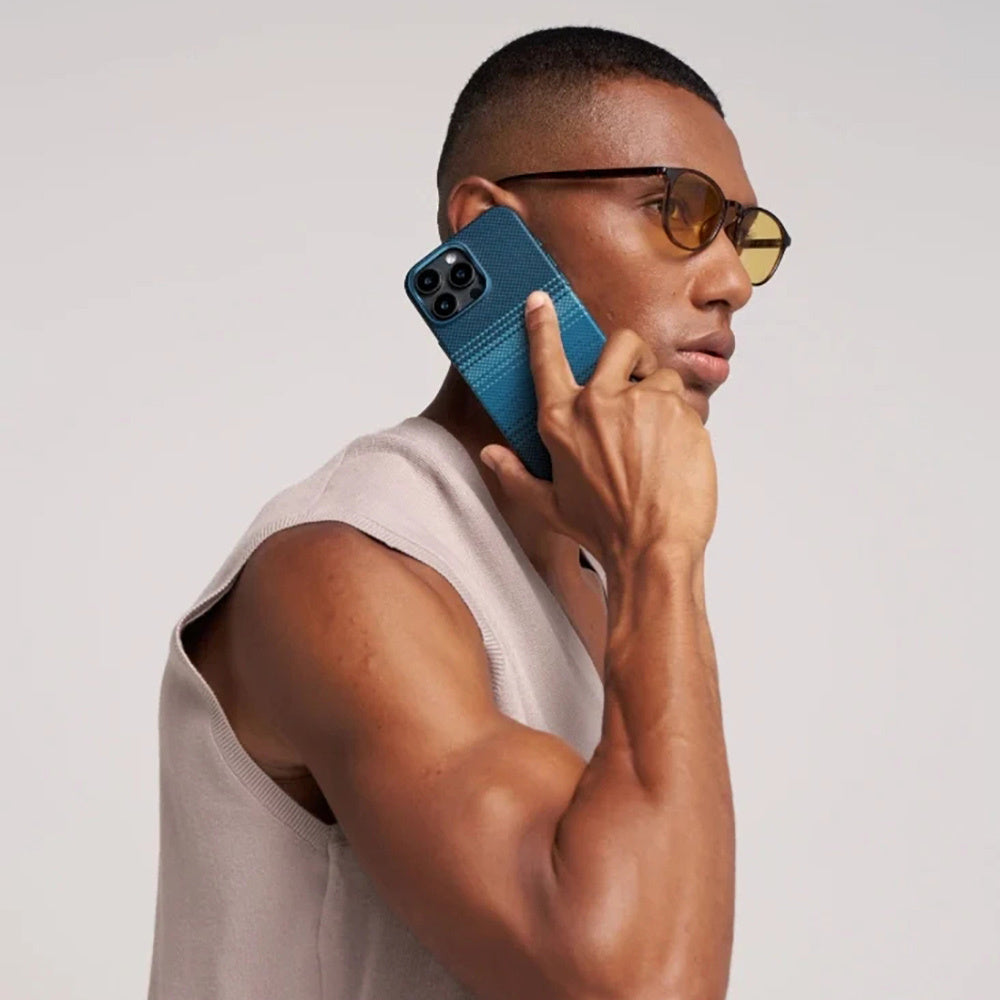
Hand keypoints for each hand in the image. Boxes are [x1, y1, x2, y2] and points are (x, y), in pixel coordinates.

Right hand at [479, 289, 717, 566]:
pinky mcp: (680, 411)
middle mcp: (599, 403)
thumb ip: (516, 475)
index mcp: (561, 421)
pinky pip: (685, 400)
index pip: (546, 358)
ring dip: (661, 396)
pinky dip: (683, 421)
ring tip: (658, 437)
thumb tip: (490, 455)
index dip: (542, 325)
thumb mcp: (550, 507)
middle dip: (630, 356)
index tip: (541, 302)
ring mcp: (642, 403)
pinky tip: (675, 453)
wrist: (654, 551)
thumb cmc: (604, 532)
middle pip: (619, 343)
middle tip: (636, 380)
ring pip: (660, 374)